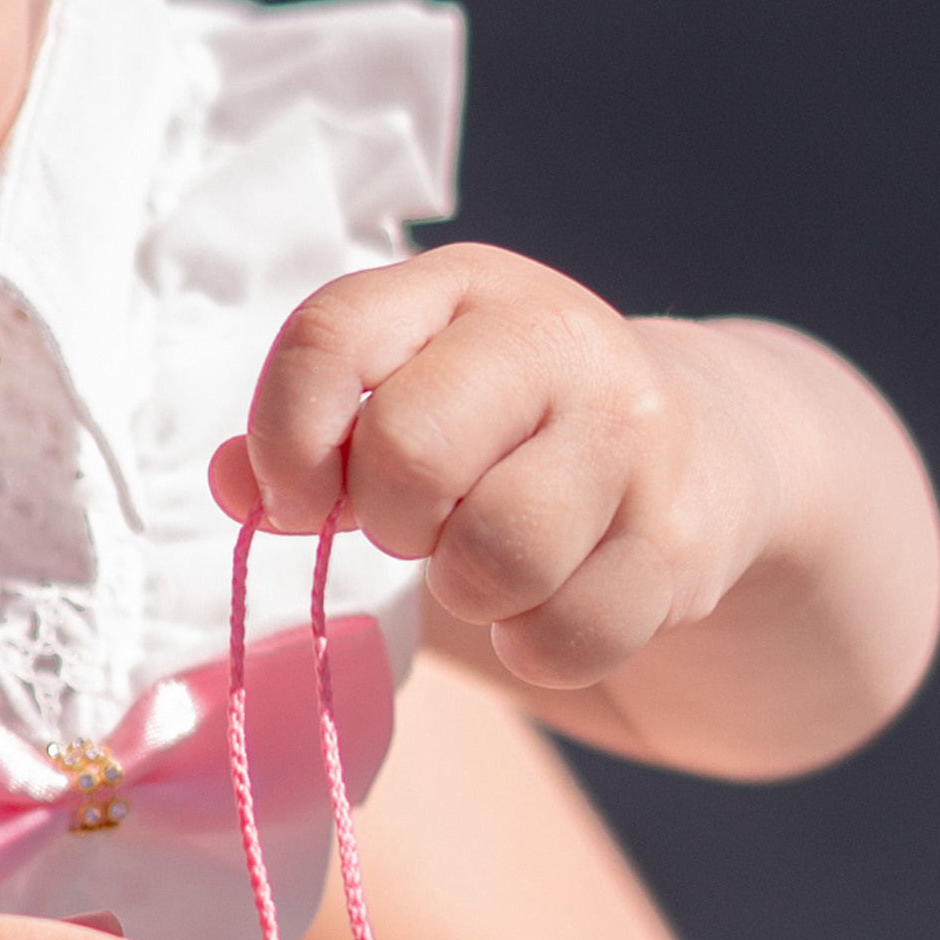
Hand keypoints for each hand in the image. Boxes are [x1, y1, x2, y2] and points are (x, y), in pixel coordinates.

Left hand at [212, 246, 939, 772]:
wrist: (708, 454)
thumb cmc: (511, 436)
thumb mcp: (410, 397)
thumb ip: (309, 436)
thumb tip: (230, 480)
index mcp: (460, 290)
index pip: (333, 337)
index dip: (287, 437)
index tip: (296, 502)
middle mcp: (555, 339)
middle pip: (413, 451)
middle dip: (392, 521)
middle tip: (416, 532)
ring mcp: (632, 435)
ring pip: (498, 552)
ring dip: (468, 592)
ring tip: (482, 570)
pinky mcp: (683, 535)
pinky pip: (569, 633)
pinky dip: (538, 649)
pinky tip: (544, 612)